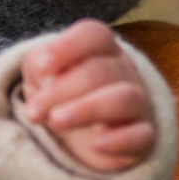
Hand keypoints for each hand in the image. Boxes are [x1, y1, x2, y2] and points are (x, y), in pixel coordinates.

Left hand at [19, 19, 155, 173]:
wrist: (80, 140)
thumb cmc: (62, 96)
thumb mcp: (41, 75)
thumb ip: (39, 62)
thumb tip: (43, 65)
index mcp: (101, 50)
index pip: (94, 35)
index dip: (68, 47)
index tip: (42, 67)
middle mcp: (125, 72)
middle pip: (101, 70)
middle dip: (62, 90)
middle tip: (34, 111)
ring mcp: (139, 104)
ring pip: (124, 98)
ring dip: (86, 109)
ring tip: (56, 122)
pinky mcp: (144, 137)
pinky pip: (142, 135)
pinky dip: (120, 140)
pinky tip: (95, 144)